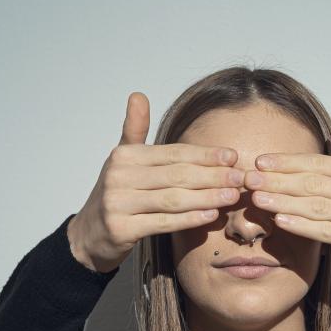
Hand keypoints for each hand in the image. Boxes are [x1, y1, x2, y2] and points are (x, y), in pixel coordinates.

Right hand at [67, 92, 243, 273]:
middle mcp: (119, 177)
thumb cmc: (117, 194)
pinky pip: (163, 222)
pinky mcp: (122, 229)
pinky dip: (189, 219)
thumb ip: (134, 129)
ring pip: (173, 199)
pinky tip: (210, 215)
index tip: (232, 157)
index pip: (173, 153)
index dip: (205, 155)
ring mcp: (118, 204)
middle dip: (213, 176)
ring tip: (232, 196)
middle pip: (177, 175)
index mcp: (124, 156)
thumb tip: (138, 95)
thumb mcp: (122, 159)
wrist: (90, 235)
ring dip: (207, 197)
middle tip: (241, 177)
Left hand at [244, 109, 330, 302]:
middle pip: (316, 184)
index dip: (288, 162)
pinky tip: (279, 221)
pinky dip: (302, 225)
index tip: (259, 162)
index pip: (320, 163)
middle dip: (279, 181)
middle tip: (249, 180)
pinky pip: (327, 232)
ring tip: (258, 199)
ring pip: (318, 207)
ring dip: (284, 202)